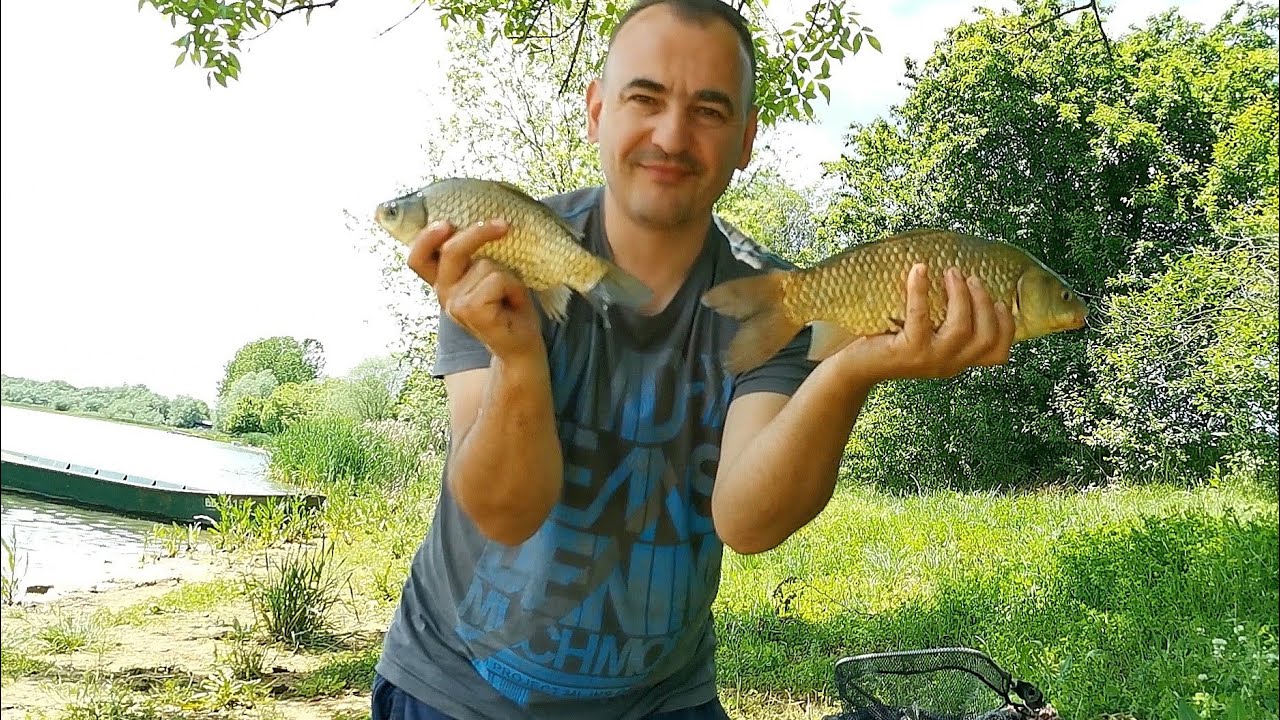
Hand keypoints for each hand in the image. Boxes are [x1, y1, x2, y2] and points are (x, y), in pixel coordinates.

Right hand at [406, 219, 542, 360]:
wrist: (521, 347)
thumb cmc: (509, 308)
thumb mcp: (489, 277)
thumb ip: (476, 258)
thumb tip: (485, 223)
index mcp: (444, 282)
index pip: (419, 258)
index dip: (425, 238)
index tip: (446, 224)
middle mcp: (444, 293)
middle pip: (451, 250)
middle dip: (478, 232)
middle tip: (503, 225)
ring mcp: (455, 304)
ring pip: (485, 264)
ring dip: (509, 274)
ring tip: (511, 294)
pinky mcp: (471, 311)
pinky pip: (497, 279)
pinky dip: (514, 286)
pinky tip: (514, 302)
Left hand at [833, 264, 1014, 383]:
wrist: (854, 365)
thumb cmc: (891, 341)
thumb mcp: (928, 335)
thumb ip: (948, 322)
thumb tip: (966, 280)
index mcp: (958, 360)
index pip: (998, 353)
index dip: (1007, 327)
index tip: (1001, 301)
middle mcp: (949, 364)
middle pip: (985, 337)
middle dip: (983, 302)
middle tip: (969, 276)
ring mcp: (929, 360)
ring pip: (961, 328)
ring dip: (960, 295)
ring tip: (951, 272)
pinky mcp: (906, 352)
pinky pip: (920, 316)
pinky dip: (920, 289)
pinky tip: (919, 270)